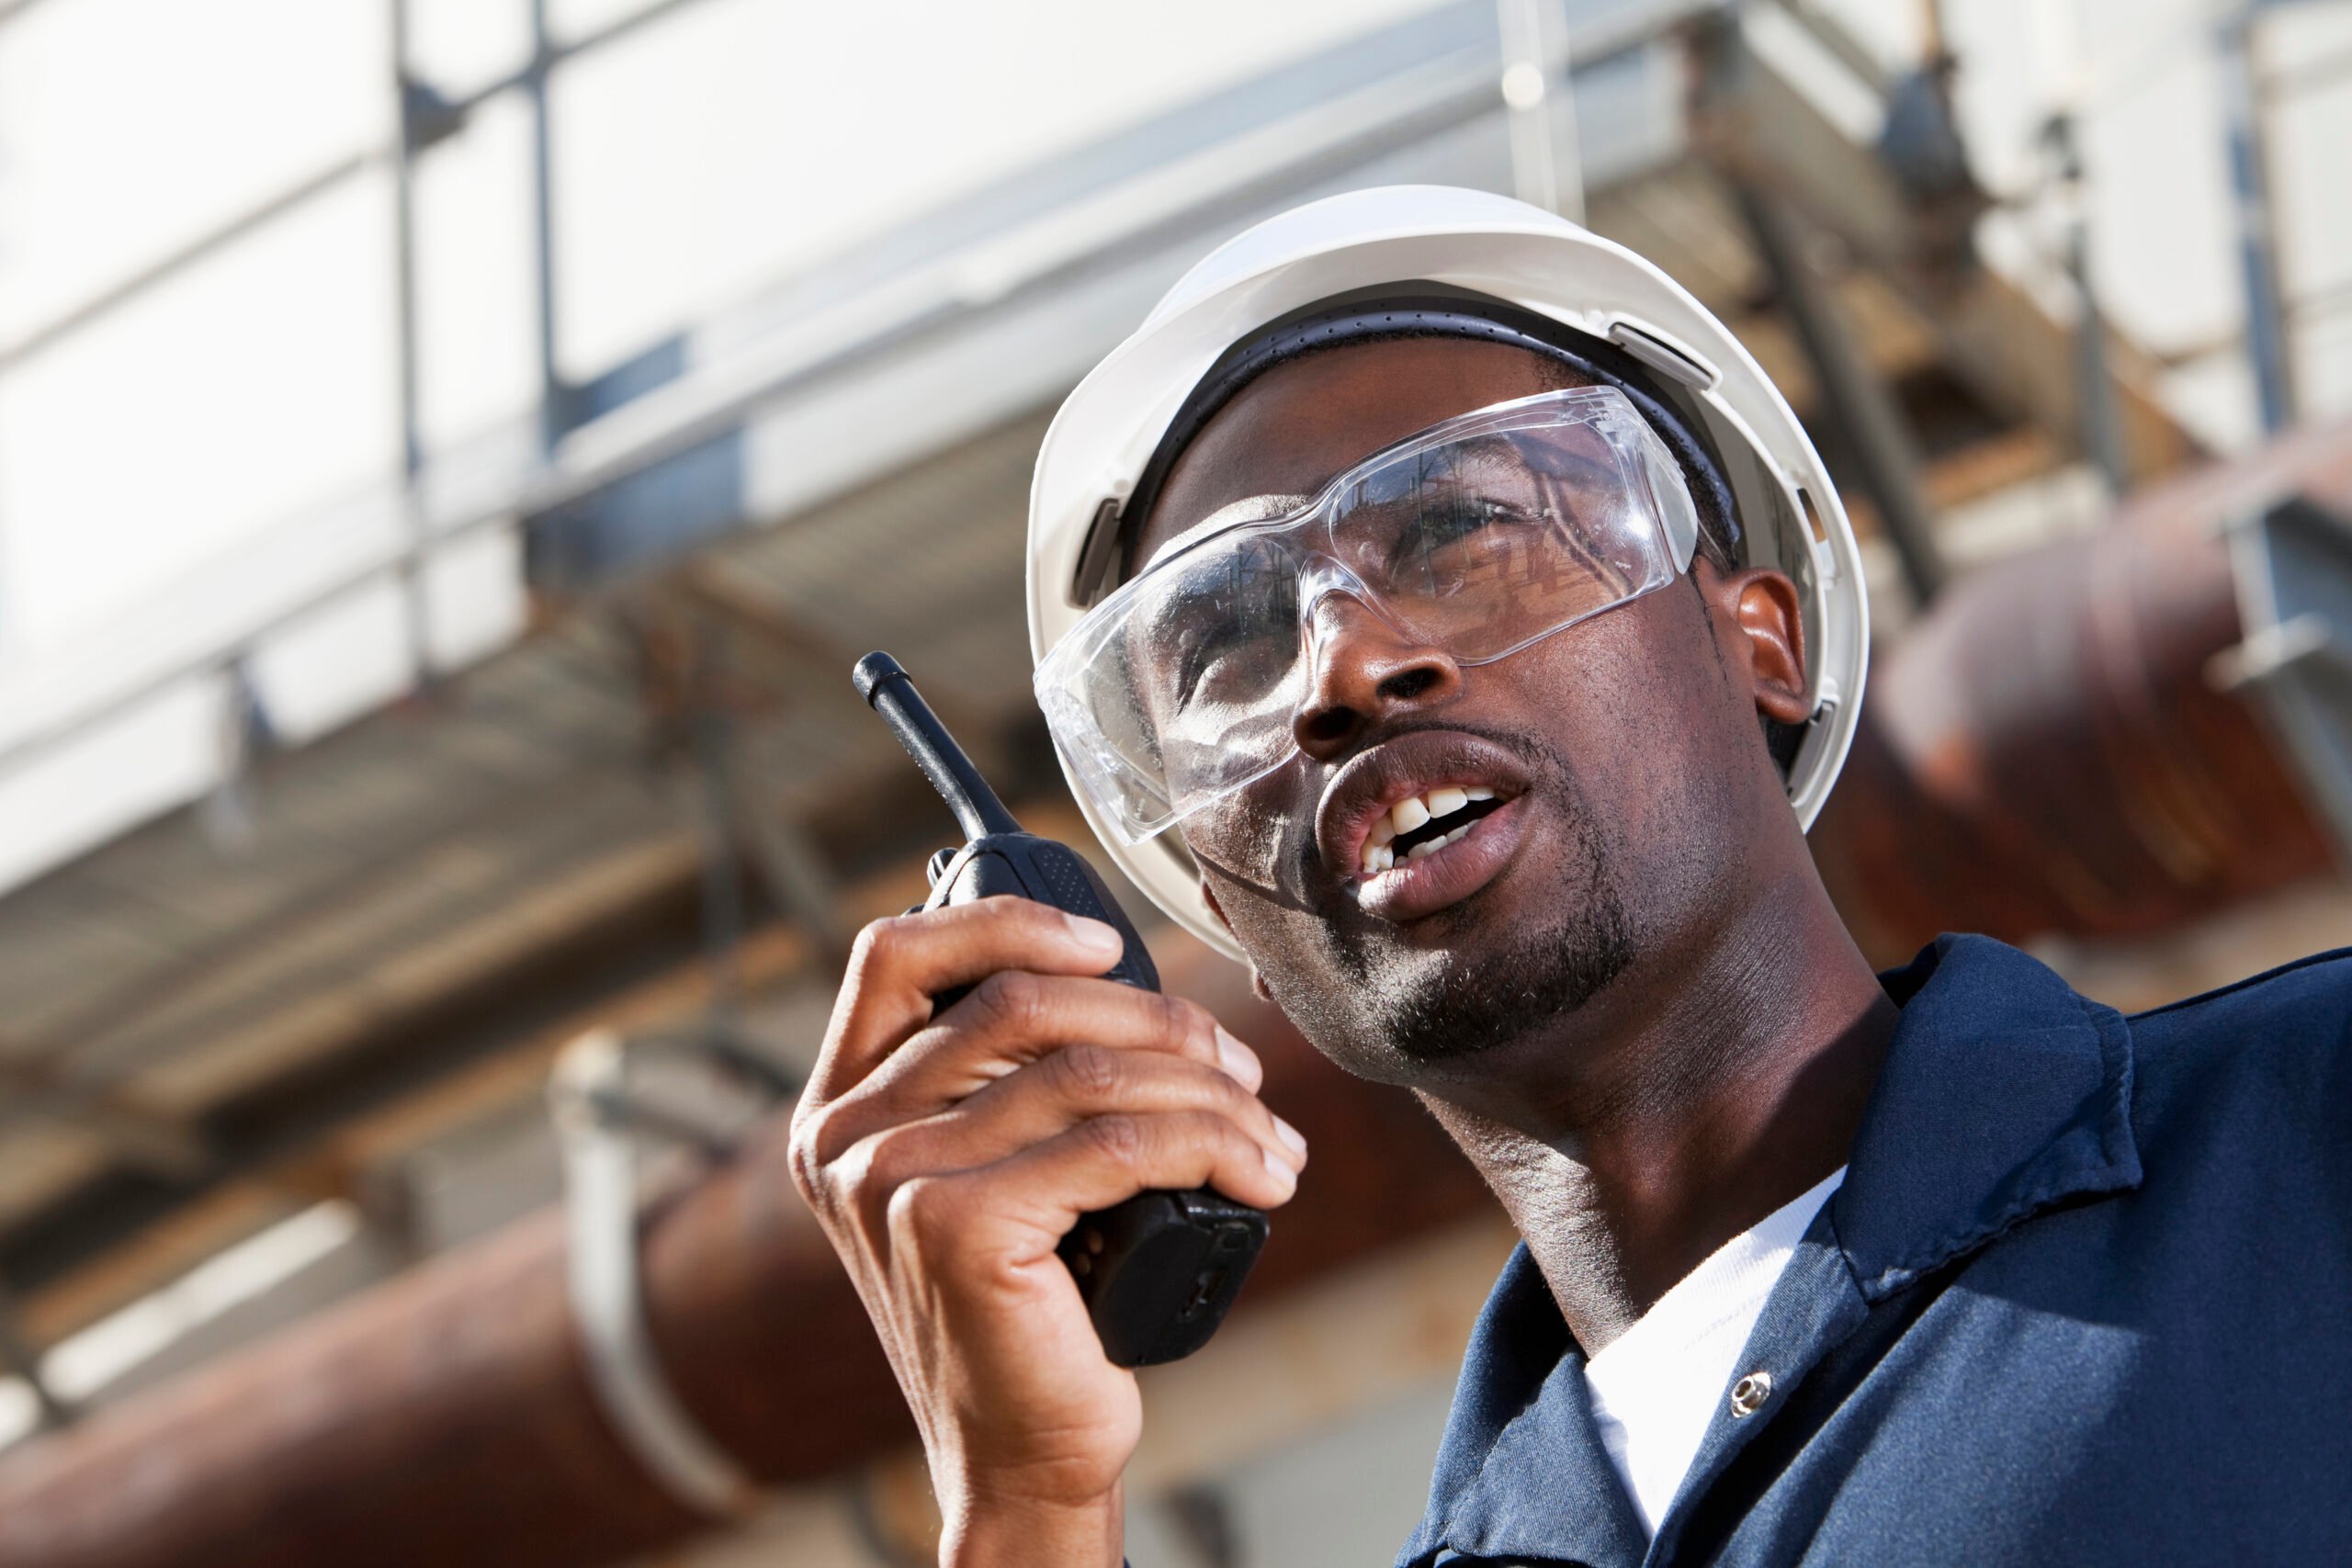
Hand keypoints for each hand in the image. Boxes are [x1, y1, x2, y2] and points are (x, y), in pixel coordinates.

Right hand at [789, 897, 1306, 1566]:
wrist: (1020, 1458)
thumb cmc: (1025, 1314)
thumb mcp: (981, 1180)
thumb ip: (991, 1088)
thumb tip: (1114, 982)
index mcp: (836, 1109)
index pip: (893, 955)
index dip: (1004, 921)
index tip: (1106, 944)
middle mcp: (844, 1137)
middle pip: (1019, 1002)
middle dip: (1157, 1020)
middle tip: (1241, 1068)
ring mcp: (891, 1180)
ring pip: (1086, 1074)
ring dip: (1208, 1090)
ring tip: (1267, 1127)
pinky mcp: (958, 1228)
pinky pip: (1118, 1146)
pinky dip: (1213, 1145)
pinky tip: (1259, 1175)